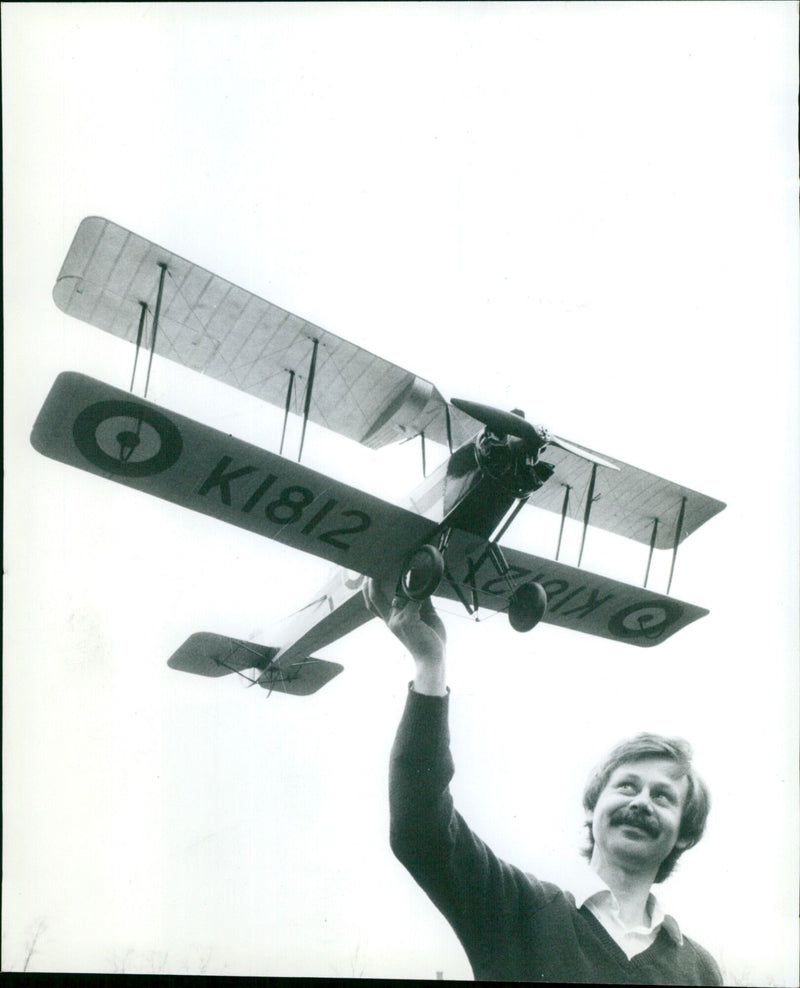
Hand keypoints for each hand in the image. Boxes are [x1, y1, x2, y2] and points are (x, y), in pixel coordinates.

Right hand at [363, 579, 446, 694]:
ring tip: (416, 568)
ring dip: (407, 580)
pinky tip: (430, 582)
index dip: (368, 590)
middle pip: (373, 597)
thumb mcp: (423, 618)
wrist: (432, 660)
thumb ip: (420, 602)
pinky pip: (415, 598)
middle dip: (372, 581)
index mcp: (391, 620)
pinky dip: (423, 590)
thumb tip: (424, 584)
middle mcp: (391, 619)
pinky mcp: (408, 620)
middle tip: (376, 567)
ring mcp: (398, 620)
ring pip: (398, 593)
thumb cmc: (429, 640)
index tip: (369, 576)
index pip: (373, 604)